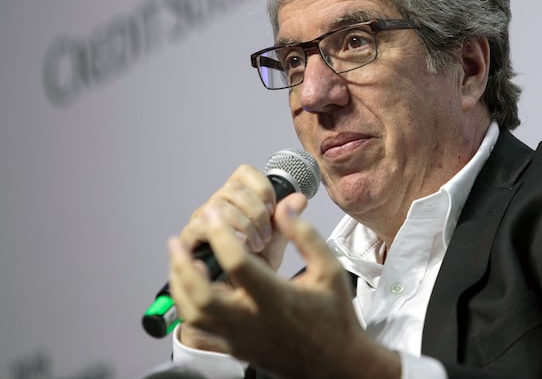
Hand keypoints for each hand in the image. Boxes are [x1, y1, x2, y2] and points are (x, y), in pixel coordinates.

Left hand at [168, 195, 400, 378]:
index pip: (237, 263)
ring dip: (180, 286)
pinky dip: (188, 309)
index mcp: (276, 299)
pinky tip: (191, 290)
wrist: (335, 364)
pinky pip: (200, 331)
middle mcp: (253, 321)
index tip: (213, 214)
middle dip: (182, 266)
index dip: (221, 234)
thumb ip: (306, 237)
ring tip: (180, 263)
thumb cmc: (334, 316)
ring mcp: (240, 338)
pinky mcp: (235, 348)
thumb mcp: (330, 270)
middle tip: (176, 243)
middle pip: (202, 296)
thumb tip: (285, 208)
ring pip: (194, 316)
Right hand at [179, 164, 290, 272]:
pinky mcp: (190, 236)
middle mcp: (219, 203)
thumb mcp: (278, 241)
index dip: (262, 186)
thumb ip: (288, 219)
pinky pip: (201, 225)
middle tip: (267, 234)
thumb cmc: (257, 265)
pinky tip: (239, 246)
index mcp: (240, 197)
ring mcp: (203, 218)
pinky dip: (223, 234)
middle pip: (234, 188)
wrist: (244, 293)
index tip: (273, 208)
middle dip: (256, 211)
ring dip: (243, 225)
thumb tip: (300, 199)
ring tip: (257, 244)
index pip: (245, 173)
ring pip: (220, 205)